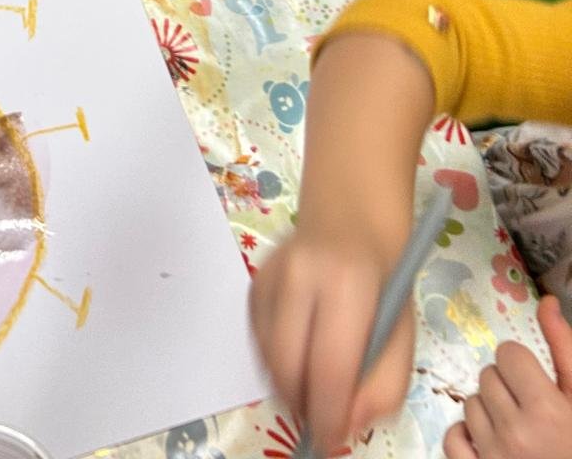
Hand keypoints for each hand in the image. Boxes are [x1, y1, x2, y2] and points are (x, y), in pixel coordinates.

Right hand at [250, 220, 414, 455]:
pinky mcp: (252, 284)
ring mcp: (269, 275)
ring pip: (267, 358)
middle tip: (322, 425)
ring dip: (288, 389)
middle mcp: (300, 274)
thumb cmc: (383, 280)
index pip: (330, 365)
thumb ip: (382, 387)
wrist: (349, 219)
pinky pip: (258, 343)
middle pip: (288, 365)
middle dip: (303, 407)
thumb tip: (345, 427)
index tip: (332, 443)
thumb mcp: (402, 335)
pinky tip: (301, 357)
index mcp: (347, 283)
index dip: (329, 415)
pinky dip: (277, 364)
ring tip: (315, 392)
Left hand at [444, 294, 571, 457]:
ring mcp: (493, 457)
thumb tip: (546, 303)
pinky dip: (465, 436)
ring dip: (489, 411)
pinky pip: (452, 438)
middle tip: (530, 408)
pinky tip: (489, 440)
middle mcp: (516, 433)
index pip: (508, 354)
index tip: (536, 382)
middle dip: (508, 386)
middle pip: (488, 376)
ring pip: (471, 404)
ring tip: (517, 427)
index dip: (523, 365)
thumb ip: (565, 350)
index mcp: (547, 411)